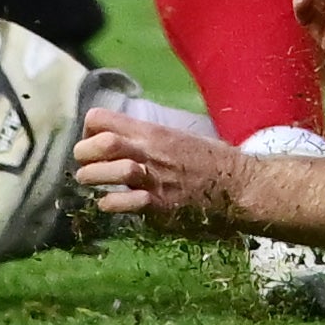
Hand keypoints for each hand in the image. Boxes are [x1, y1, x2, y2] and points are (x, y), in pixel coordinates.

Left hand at [75, 105, 249, 237]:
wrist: (240, 186)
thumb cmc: (214, 161)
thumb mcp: (181, 138)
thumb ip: (153, 140)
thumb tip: (128, 143)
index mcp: (155, 132)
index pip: (105, 119)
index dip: (89, 129)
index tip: (91, 141)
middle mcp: (151, 151)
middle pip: (102, 143)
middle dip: (84, 153)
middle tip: (84, 164)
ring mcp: (155, 178)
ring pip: (110, 171)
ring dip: (93, 178)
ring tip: (91, 183)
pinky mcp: (160, 205)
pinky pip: (125, 202)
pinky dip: (110, 204)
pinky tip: (108, 205)